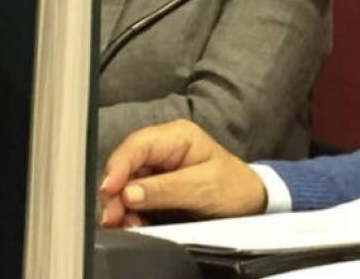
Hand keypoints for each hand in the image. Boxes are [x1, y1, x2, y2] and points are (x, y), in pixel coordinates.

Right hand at [98, 119, 265, 227]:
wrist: (250, 203)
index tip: (109, 190)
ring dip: (121, 205)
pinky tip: (133, 223)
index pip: (138, 145)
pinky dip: (129, 212)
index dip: (118, 166)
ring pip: (126, 184)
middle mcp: (163, 149)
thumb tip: (128, 193)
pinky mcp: (156, 188)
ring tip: (126, 223)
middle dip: (117, 192)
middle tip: (113, 216)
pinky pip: (133, 198)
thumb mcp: (202, 187)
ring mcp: (158, 168)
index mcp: (177, 136)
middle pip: (126, 166)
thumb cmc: (234, 186)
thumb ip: (165, 189)